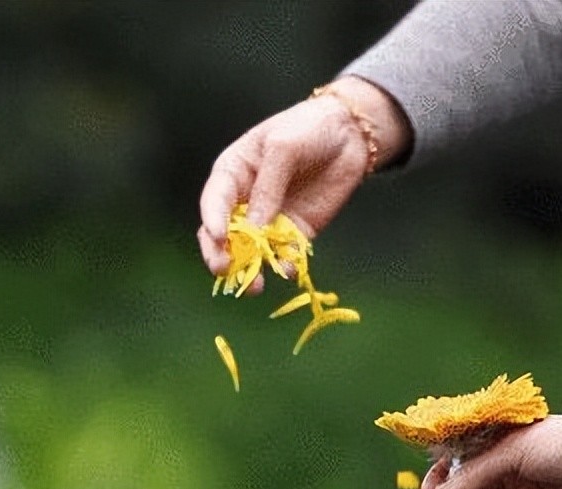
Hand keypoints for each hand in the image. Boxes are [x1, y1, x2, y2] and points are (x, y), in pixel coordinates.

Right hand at [197, 76, 410, 290]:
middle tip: (224, 270)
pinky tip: (289, 269)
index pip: (214, 201)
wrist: (349, 133)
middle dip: (221, 254)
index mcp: (233, 173)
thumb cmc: (308, 128)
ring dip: (250, 270)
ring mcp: (270, 219)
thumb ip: (268, 186)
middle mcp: (245, 200)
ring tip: (255, 286)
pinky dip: (284, 265)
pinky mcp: (296, 232)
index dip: (212, 220)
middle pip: (223, 235)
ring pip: (251, 251)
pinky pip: (284, 254)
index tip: (217, 237)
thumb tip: (255, 229)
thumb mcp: (283, 147)